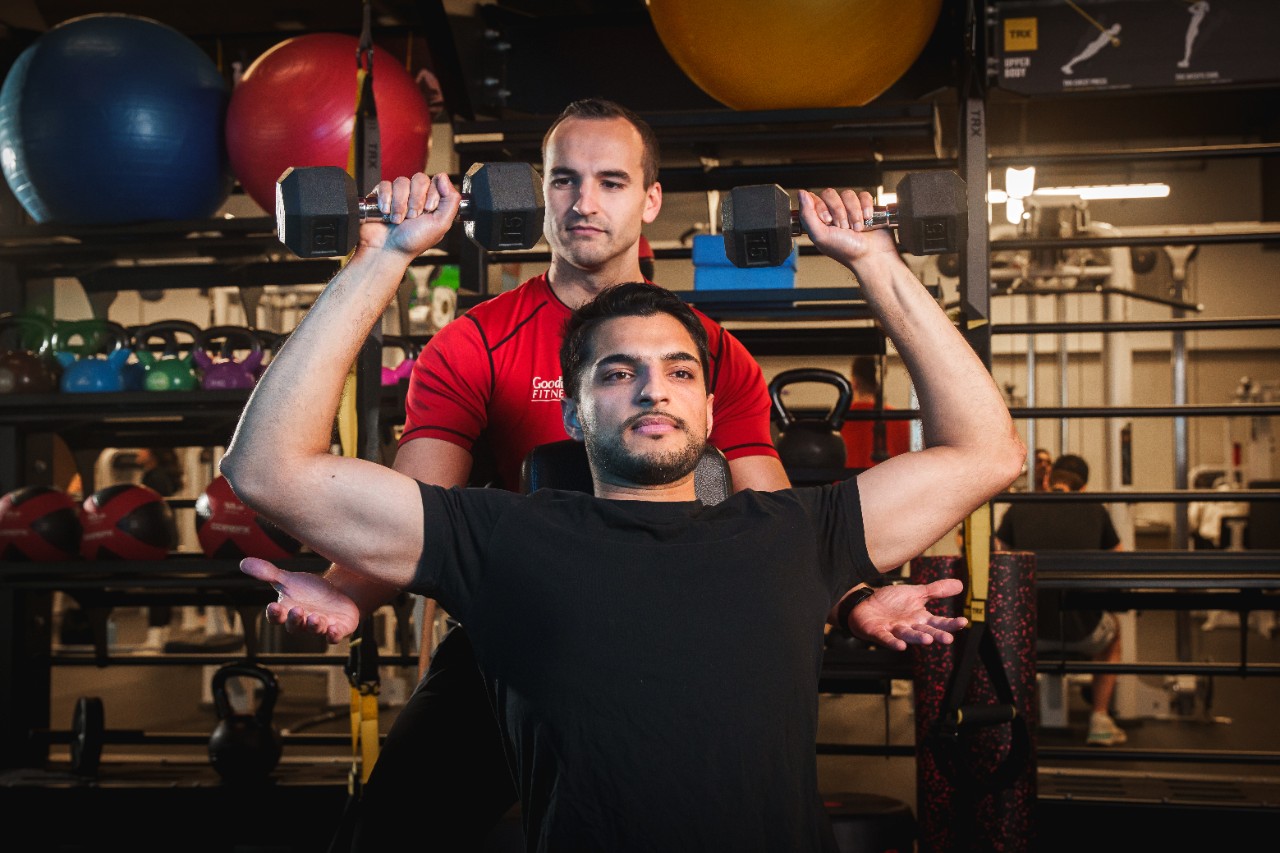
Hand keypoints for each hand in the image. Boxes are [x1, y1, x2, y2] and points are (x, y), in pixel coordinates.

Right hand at [240, 557, 360, 642]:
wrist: (337, 594)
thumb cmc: (309, 590)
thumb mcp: (288, 580)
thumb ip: (268, 573)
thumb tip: (243, 562)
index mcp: (287, 612)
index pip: (276, 617)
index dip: (274, 613)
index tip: (273, 606)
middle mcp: (303, 622)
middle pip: (295, 626)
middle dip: (295, 619)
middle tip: (297, 610)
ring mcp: (321, 626)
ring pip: (316, 630)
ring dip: (314, 626)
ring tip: (315, 618)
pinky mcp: (339, 628)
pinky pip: (336, 635)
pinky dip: (334, 634)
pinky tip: (334, 629)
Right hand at [359, 172, 461, 258]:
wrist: (387, 251)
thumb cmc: (413, 242)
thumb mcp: (441, 224)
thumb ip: (451, 201)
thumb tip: (444, 177)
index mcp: (433, 203)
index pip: (437, 181)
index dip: (432, 193)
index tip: (429, 209)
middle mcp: (417, 197)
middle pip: (420, 179)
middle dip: (416, 199)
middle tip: (413, 216)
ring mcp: (400, 196)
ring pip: (401, 181)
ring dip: (400, 203)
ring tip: (398, 219)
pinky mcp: (383, 195)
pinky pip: (385, 185)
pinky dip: (386, 199)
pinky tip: (386, 213)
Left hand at [797, 188, 898, 267]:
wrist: (872, 256)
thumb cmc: (847, 251)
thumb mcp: (821, 236)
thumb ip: (807, 215)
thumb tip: (801, 193)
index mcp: (819, 221)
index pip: (814, 199)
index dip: (822, 207)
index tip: (828, 221)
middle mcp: (833, 214)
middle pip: (831, 194)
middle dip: (839, 211)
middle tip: (843, 227)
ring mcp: (849, 209)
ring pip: (848, 194)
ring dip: (853, 212)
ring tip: (856, 228)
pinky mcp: (865, 207)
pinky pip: (863, 195)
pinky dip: (866, 207)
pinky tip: (867, 219)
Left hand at [846, 578, 968, 650]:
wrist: (865, 603)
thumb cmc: (891, 601)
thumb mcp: (916, 593)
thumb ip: (936, 591)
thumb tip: (960, 584)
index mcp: (920, 618)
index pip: (938, 622)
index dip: (950, 623)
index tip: (963, 622)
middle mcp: (910, 626)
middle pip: (926, 631)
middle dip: (936, 635)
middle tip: (948, 639)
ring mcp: (894, 631)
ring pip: (908, 635)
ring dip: (917, 638)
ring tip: (928, 640)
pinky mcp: (879, 633)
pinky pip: (887, 639)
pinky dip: (893, 642)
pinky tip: (901, 646)